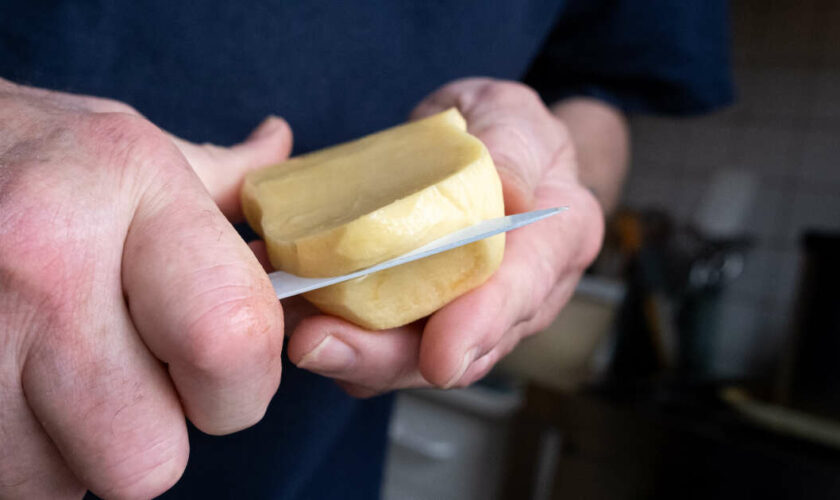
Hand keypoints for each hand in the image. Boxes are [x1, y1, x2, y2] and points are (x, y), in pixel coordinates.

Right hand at [0, 80, 289, 498]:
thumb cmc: (25, 154)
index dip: (244, 382)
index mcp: (126, 191)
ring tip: (57, 369)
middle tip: (136, 378)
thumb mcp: (130, 147)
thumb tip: (282, 146)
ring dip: (79, 449)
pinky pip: (11, 479)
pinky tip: (14, 382)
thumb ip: (221, 179)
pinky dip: (27, 452)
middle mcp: (43, 266)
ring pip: (68, 483)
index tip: (225, 368)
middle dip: (159, 433)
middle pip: (148, 456)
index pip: (229, 341)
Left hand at [285, 78, 603, 395]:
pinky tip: (299, 314)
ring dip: (354, 355)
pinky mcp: (424, 313)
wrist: (485, 145)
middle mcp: (515, 295)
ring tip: (300, 334)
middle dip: (389, 356)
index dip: (481, 326)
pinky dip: (340, 334)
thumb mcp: (514, 118)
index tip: (441, 358)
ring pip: (414, 356)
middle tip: (321, 344)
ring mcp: (466, 311)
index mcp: (554, 243)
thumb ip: (512, 150)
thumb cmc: (507, 131)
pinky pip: (383, 338)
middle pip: (458, 348)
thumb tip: (509, 190)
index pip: (522, 290)